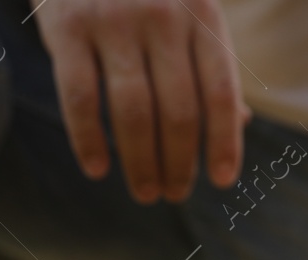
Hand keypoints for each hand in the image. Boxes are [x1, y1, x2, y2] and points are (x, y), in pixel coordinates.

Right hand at [36, 0, 245, 202]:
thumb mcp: (188, 8)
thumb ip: (209, 61)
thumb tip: (240, 125)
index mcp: (202, 13)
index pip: (220, 91)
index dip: (223, 141)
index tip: (221, 181)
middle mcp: (163, 16)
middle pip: (179, 109)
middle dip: (179, 162)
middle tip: (175, 193)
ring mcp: (114, 20)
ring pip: (133, 111)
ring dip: (141, 162)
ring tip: (146, 192)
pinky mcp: (68, 27)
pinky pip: (80, 97)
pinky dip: (88, 140)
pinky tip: (97, 169)